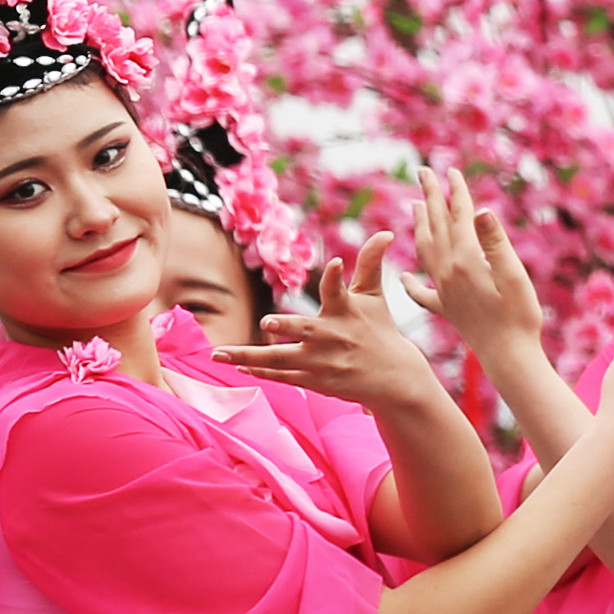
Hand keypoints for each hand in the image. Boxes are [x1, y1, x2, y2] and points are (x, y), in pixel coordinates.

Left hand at [214, 233, 455, 417]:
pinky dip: (261, 371)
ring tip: (218, 353)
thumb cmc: (379, 329)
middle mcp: (333, 336)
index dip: (336, 277)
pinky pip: (283, 375)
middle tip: (268, 320)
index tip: (335, 263)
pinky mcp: (316, 380)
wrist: (394, 378)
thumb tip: (387, 232)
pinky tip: (238, 366)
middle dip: (288, 325)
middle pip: (306, 329)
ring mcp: (322, 361)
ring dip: (249, 356)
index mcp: (346, 312)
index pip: (340, 291)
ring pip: (281, 358)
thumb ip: (371, 263)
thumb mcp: (374, 296)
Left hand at [400, 169, 545, 364]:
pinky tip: (406, 275)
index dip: (456, 192)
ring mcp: (444, 291)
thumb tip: (481, 210)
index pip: (458, 217)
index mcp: (466, 260)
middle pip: (435, 227)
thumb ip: (496, 242)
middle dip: (430, 197)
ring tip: (413, 206)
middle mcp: (448, 272)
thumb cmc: (519, 317)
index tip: (452, 170)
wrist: (508, 356)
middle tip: (423, 172)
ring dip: (419, 226)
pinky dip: (412, 281)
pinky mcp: (446, 309)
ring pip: (424, 251)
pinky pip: (422, 292)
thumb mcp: (514, 275)